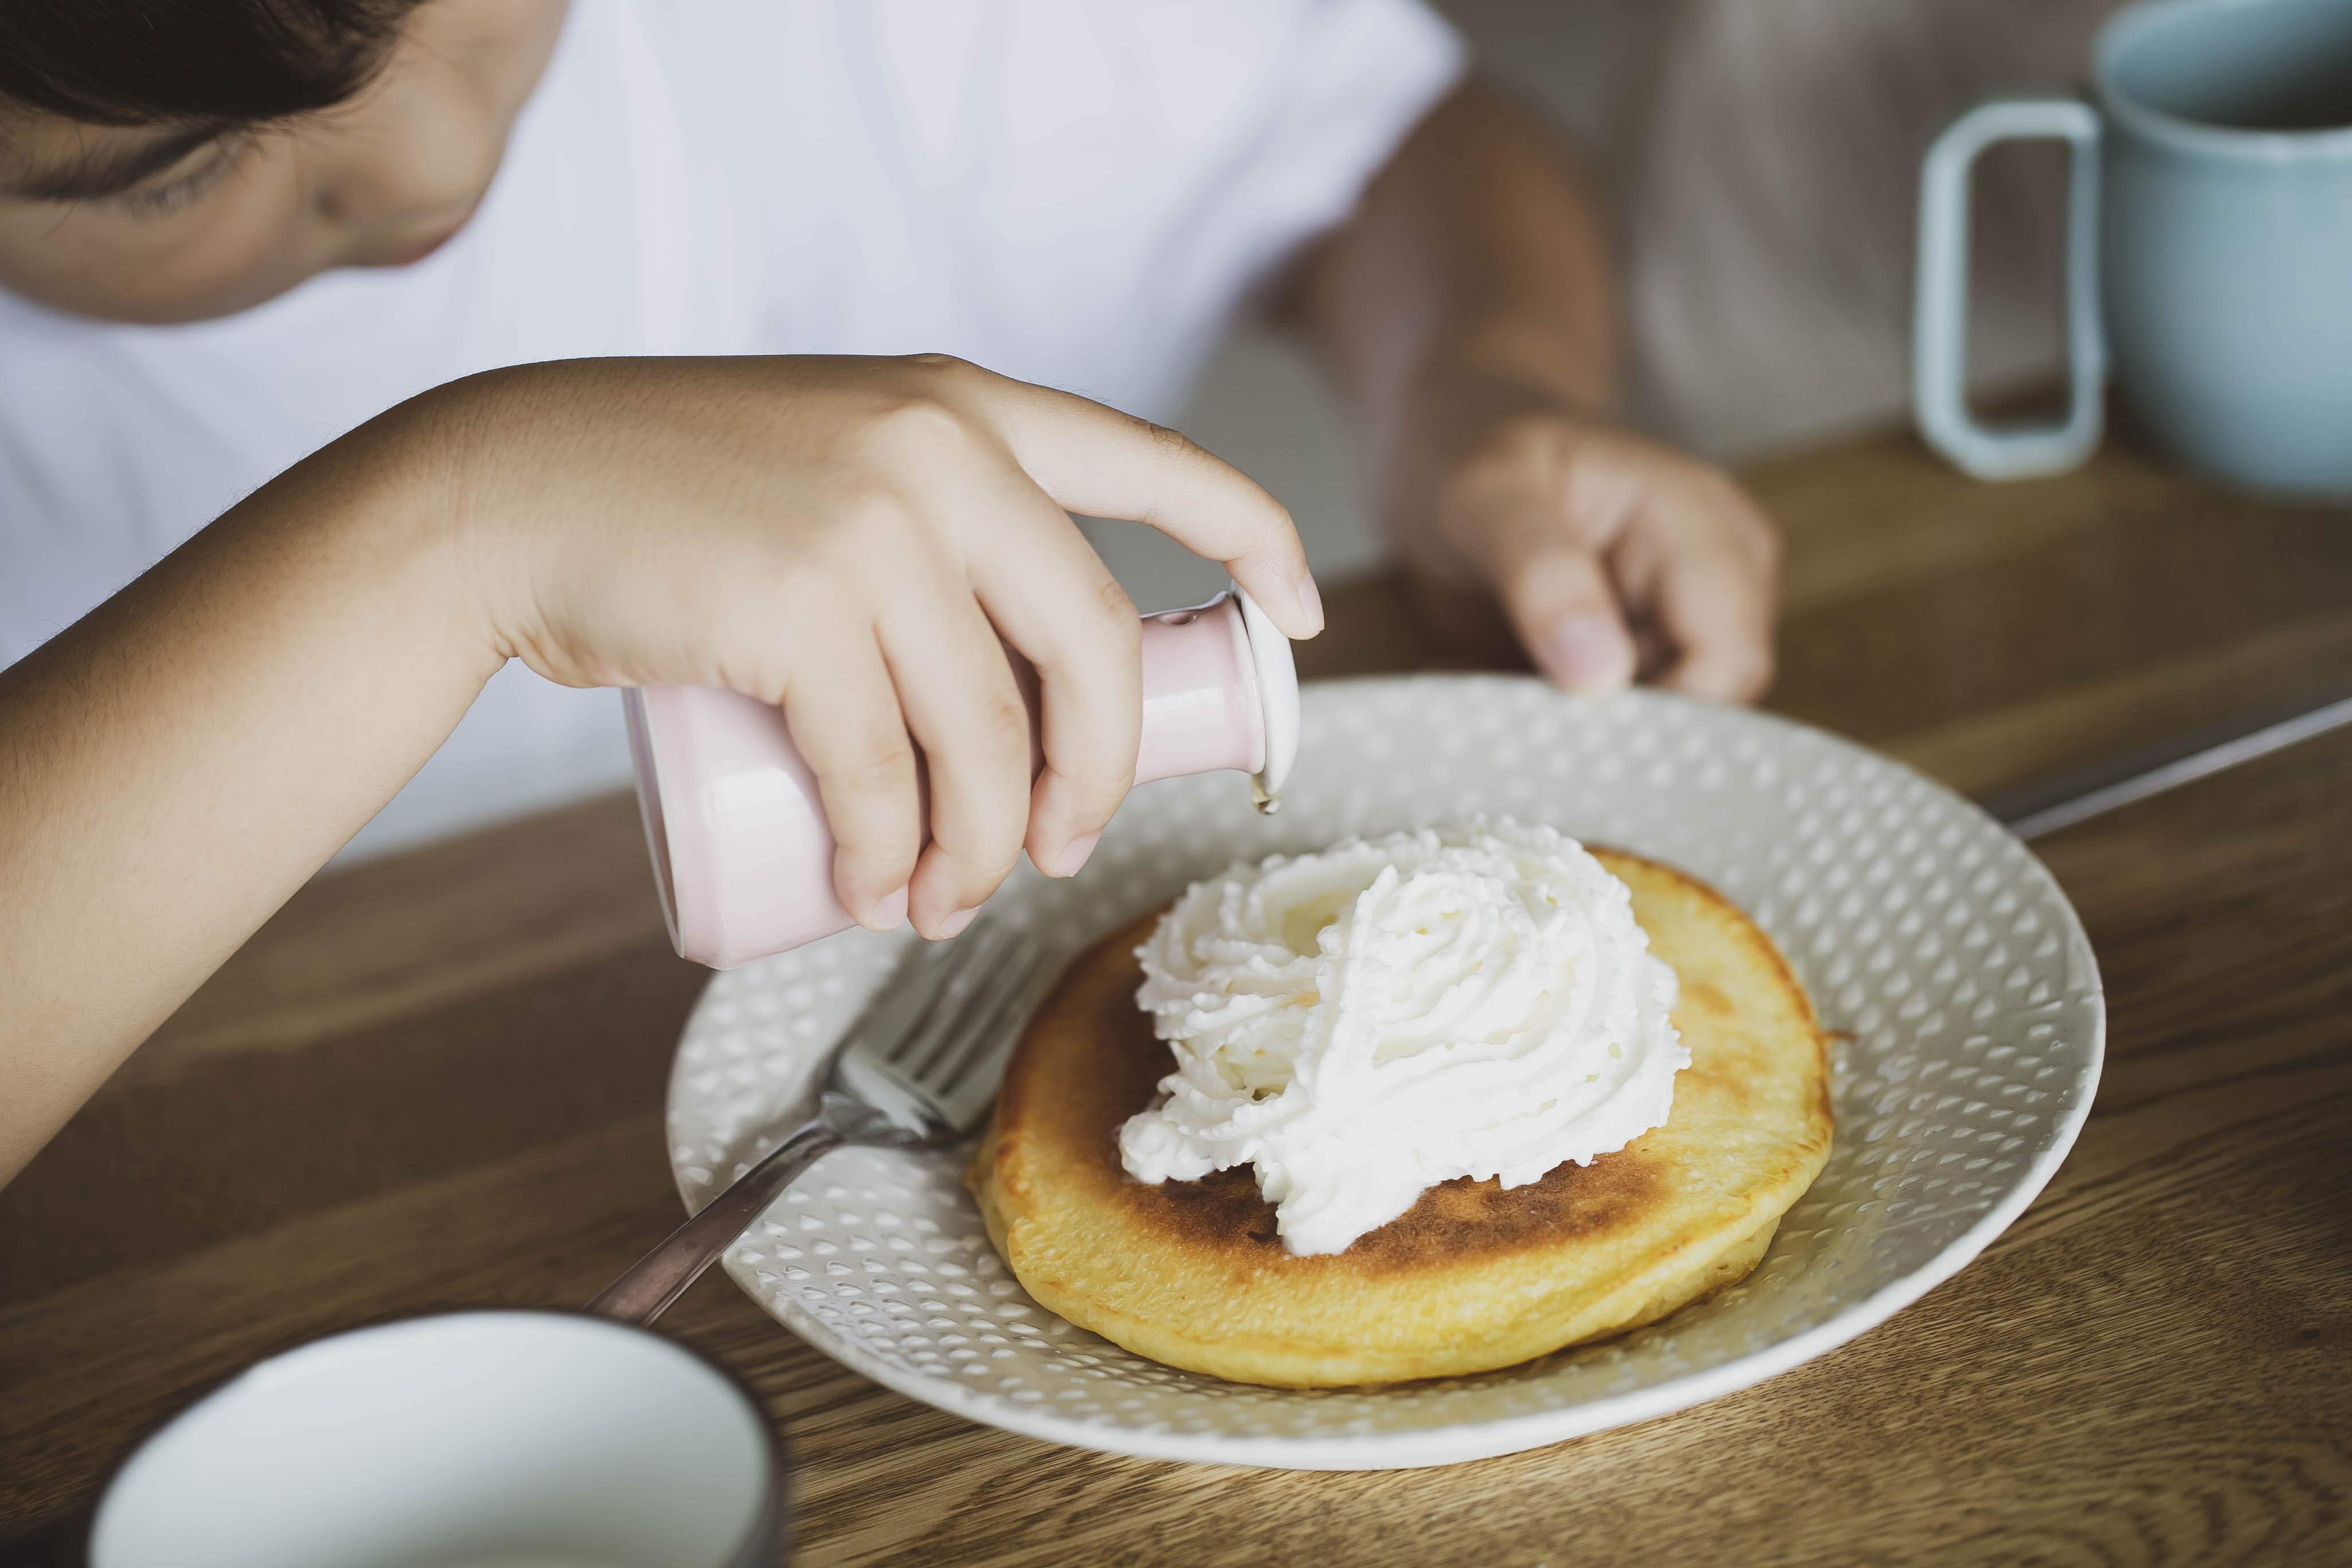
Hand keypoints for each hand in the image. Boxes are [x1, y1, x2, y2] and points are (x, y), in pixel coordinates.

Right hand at [414, 354, 1320, 937]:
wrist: (511, 489)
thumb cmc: (682, 499)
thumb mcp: (842, 464)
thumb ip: (940, 531)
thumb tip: (1031, 708)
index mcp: (970, 409)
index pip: (1161, 465)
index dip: (1254, 540)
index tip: (1297, 616)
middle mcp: (941, 449)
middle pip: (1094, 647)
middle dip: (1098, 776)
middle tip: (1059, 851)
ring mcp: (872, 524)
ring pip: (988, 736)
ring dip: (978, 851)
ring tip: (939, 901)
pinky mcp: (796, 608)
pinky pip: (886, 775)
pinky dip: (892, 858)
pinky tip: (874, 892)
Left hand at [1389, 404, 1777, 702]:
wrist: (1450, 439)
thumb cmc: (1470, 447)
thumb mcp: (1486, 494)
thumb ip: (1543, 576)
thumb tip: (1600, 675)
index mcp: (1701, 526)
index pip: (1728, 662)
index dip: (1660, 718)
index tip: (1566, 735)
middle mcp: (1716, 578)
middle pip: (1705, 708)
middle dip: (1611, 733)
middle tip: (1510, 719)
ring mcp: (1682, 620)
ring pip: (1656, 728)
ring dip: (1571, 730)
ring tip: (1493, 693)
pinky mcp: (1639, 657)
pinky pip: (1612, 723)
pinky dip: (1552, 722)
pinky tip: (1495, 688)